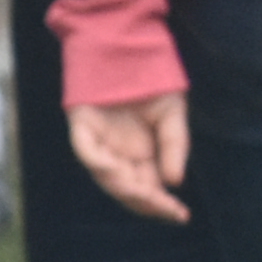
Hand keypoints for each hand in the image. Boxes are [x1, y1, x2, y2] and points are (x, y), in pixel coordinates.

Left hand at [71, 88, 192, 222]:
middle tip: (166, 209)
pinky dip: (96, 161)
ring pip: (105, 174)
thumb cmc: (151, 81)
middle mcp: (117, 151)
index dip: (161, 204)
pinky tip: (114, 170)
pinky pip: (84, 148)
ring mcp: (98, 139)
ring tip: (147, 196)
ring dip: (124, 188)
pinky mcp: (81, 123)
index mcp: (139, 154)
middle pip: (126, 187)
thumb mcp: (171, 116)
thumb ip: (173, 147)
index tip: (181, 215)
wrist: (129, 47)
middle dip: (146, 202)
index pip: (147, 187)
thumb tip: (175, 182)